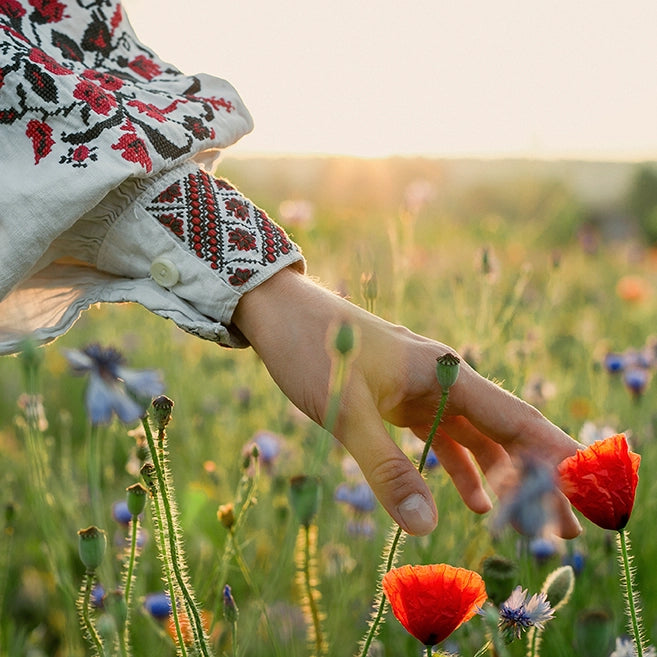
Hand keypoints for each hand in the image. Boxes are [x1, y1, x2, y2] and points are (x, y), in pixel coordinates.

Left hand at [232, 268, 581, 537]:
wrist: (280, 314)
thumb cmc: (313, 350)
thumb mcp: (346, 412)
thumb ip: (385, 468)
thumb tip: (426, 525)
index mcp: (444, 373)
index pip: (515, 417)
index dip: (555, 455)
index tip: (587, 491)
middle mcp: (443, 380)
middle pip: (503, 432)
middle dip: (534, 480)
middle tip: (559, 531)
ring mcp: (423, 389)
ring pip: (476, 437)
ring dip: (501, 478)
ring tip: (519, 526)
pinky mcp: (401, 398)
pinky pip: (443, 437)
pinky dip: (461, 467)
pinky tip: (470, 500)